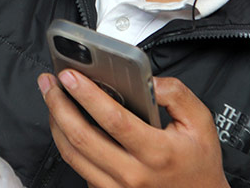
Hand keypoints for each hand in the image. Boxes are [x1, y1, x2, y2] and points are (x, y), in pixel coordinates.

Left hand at [38, 70, 229, 187]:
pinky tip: (63, 123)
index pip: (113, 119)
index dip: (87, 95)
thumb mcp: (200, 121)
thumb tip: (147, 80)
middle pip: (82, 137)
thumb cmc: (199, 161)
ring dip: (56, 123)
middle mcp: (134, 174)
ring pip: (73, 155)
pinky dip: (66, 144)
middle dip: (59, 105)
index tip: (70, 75)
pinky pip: (79, 169)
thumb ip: (175, 94)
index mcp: (157, 152)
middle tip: (49, 83)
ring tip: (51, 98)